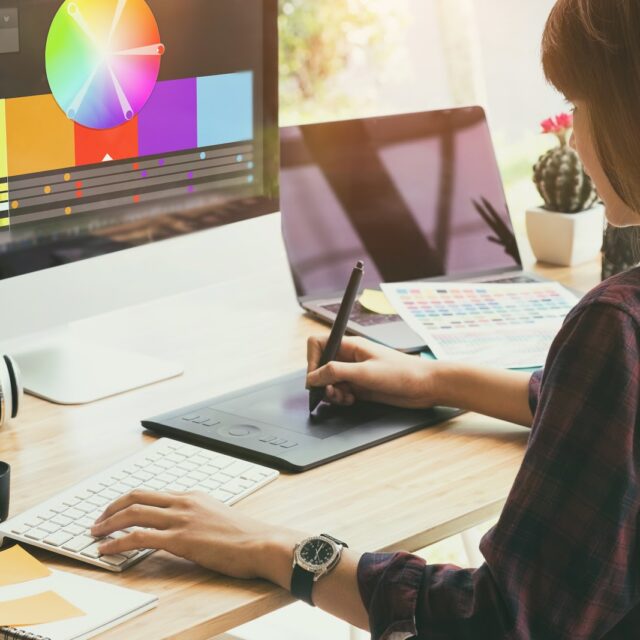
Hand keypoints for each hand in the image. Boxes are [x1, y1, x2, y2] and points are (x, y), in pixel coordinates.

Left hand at [91, 490, 300, 582]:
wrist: (262, 543)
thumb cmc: (245, 537)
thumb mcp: (218, 518)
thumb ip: (197, 518)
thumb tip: (182, 529)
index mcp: (193, 496)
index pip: (152, 494)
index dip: (129, 502)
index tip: (116, 512)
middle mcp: (184, 502)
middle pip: (137, 497)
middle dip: (112, 508)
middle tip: (98, 521)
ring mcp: (181, 519)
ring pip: (133, 513)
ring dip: (108, 523)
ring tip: (95, 534)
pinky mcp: (180, 539)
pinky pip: (140, 536)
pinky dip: (118, 542)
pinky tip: (106, 550)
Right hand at [306, 336, 441, 407]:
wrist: (425, 386)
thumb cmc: (401, 372)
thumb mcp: (365, 372)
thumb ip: (336, 372)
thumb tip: (313, 376)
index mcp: (350, 345)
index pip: (318, 344)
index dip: (312, 360)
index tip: (316, 377)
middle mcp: (350, 357)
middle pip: (321, 365)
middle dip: (322, 381)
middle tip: (331, 391)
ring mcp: (355, 372)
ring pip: (330, 381)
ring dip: (332, 392)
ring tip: (345, 397)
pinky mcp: (361, 386)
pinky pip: (341, 391)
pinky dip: (341, 398)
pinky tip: (352, 400)